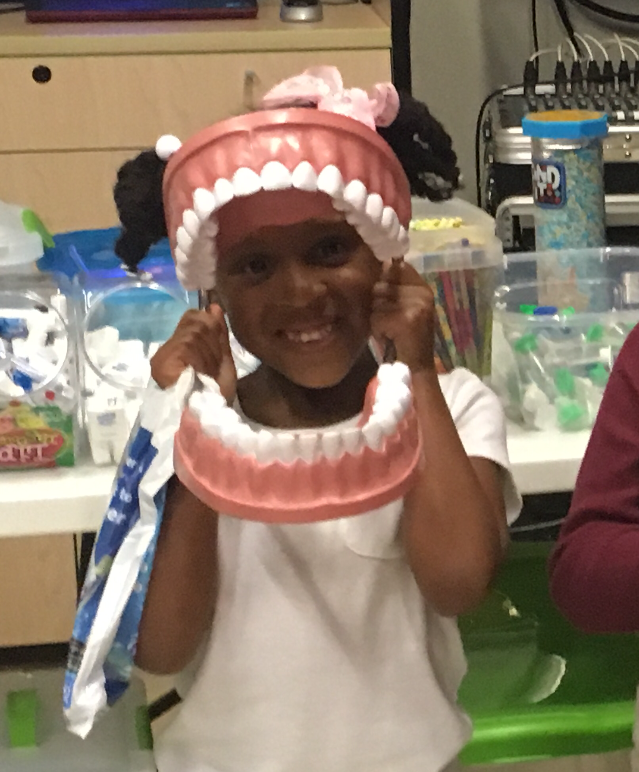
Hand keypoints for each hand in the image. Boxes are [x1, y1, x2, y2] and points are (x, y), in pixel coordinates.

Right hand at [150, 304, 236, 401]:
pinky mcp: (162, 364)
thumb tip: (214, 306)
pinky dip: (201, 359)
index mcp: (177, 352)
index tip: (218, 353)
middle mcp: (165, 352)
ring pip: (194, 332)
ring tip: (208, 375)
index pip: (193, 317)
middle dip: (212, 344)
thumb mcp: (221, 360)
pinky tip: (202, 375)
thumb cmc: (217, 396)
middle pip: (195, 321)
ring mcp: (163, 357)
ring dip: (209, 354)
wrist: (209, 421)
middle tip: (213, 369)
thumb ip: (217, 333)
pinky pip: (188, 345)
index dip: (211, 329)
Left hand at [371, 259, 435, 374]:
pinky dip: (377, 330)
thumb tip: (381, 266)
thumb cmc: (406, 338)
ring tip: (389, 329)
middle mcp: (422, 293)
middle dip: (379, 303)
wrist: (416, 367)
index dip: (386, 276)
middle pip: (383, 284)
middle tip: (390, 320)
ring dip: (377, 317)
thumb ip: (395, 289)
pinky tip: (389, 337)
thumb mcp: (404, 308)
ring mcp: (416, 306)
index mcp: (424, 288)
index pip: (399, 267)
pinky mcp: (405, 319)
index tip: (385, 294)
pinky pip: (377, 317)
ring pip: (377, 301)